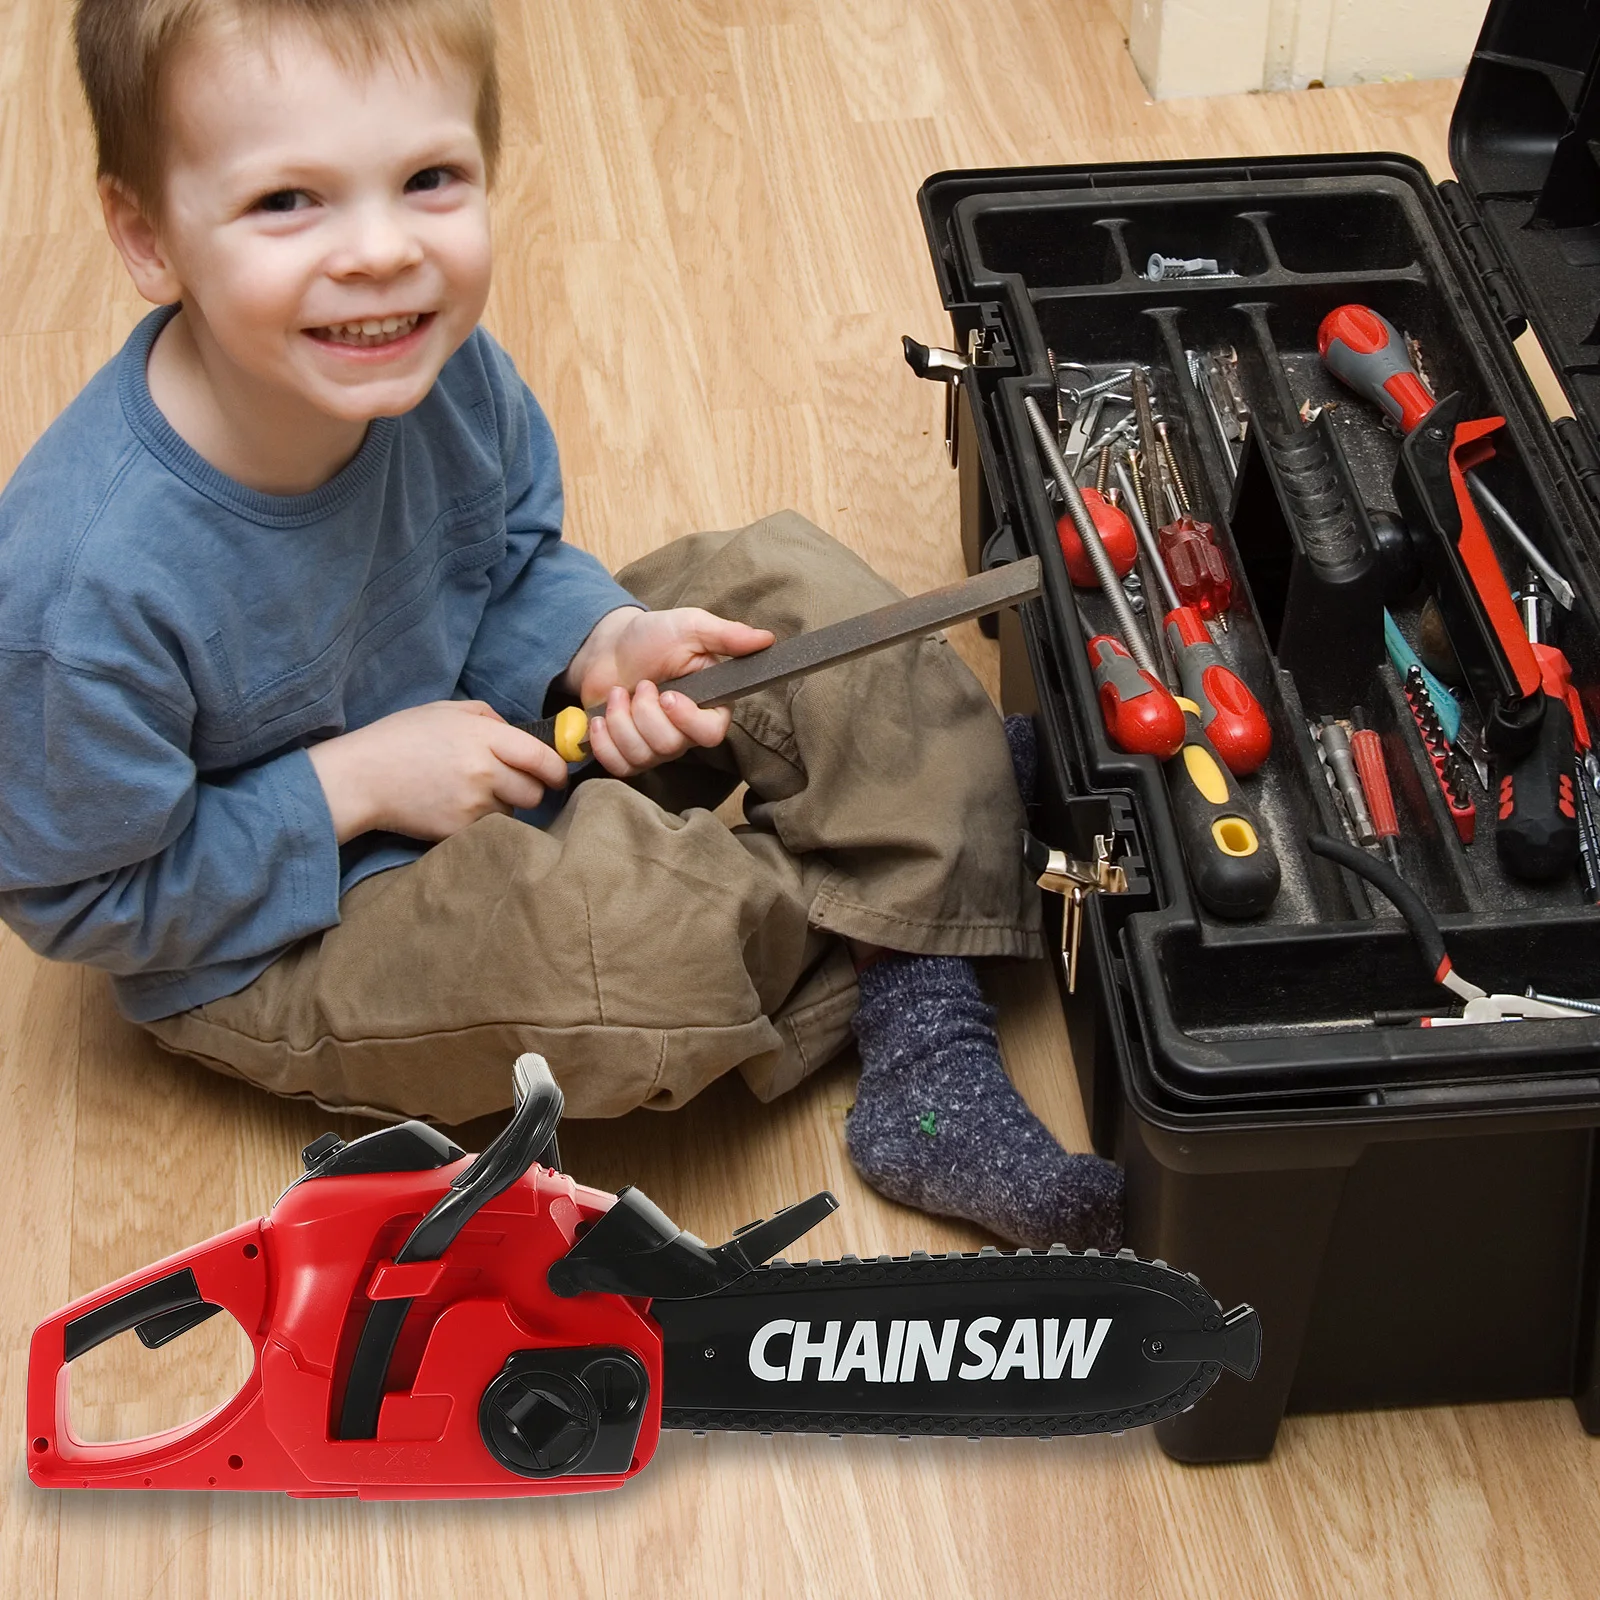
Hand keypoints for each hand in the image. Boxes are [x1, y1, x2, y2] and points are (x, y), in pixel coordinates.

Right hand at [306, 700, 567, 843]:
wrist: (360, 777)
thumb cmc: (401, 738)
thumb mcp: (446, 711)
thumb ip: (489, 718)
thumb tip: (519, 734)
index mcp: (484, 737)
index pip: (543, 759)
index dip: (557, 770)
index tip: (556, 774)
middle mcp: (484, 772)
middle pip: (535, 792)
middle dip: (530, 789)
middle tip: (511, 783)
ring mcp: (472, 805)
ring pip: (512, 812)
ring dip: (502, 805)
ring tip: (471, 792)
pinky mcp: (458, 831)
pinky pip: (488, 828)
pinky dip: (481, 820)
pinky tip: (455, 806)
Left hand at [566, 606, 774, 778]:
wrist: (608, 646)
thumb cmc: (652, 636)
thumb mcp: (691, 627)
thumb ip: (727, 635)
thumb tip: (767, 639)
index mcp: (708, 705)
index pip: (711, 734)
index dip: (686, 720)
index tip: (667, 695)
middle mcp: (685, 732)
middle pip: (670, 746)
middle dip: (645, 713)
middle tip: (641, 684)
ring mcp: (655, 747)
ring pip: (643, 756)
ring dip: (620, 720)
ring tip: (619, 693)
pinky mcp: (627, 755)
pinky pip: (618, 766)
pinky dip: (603, 742)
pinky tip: (600, 718)